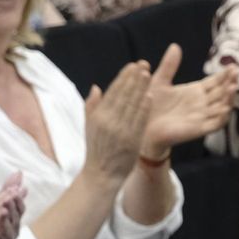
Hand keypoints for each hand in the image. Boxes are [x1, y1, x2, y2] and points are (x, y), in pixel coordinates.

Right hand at [82, 59, 152, 180]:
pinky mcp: (131, 141)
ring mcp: (121, 131)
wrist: (101, 175)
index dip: (123, 78)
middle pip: (124, 95)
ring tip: (148, 74)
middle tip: (143, 64)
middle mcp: (109, 122)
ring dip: (140, 89)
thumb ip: (92, 106)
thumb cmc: (96, 149)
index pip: (112, 92)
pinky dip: (144, 108)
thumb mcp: (89, 127)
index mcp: (98, 116)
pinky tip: (149, 96)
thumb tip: (96, 87)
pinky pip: (139, 121)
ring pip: (132, 105)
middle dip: (134, 78)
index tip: (132, 66)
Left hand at [142, 44, 235, 156]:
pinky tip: (225, 108)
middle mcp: (202, 104)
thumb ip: (169, 65)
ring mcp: (201, 117)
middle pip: (222, 93)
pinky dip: (221, 117)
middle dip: (230, 83)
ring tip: (233, 87)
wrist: (142, 126)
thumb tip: (175, 46)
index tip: (233, 66)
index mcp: (196, 92)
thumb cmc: (150, 104)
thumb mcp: (160, 81)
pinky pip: (214, 124)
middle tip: (236, 72)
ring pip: (222, 107)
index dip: (225, 75)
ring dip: (229, 98)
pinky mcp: (198, 129)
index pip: (216, 82)